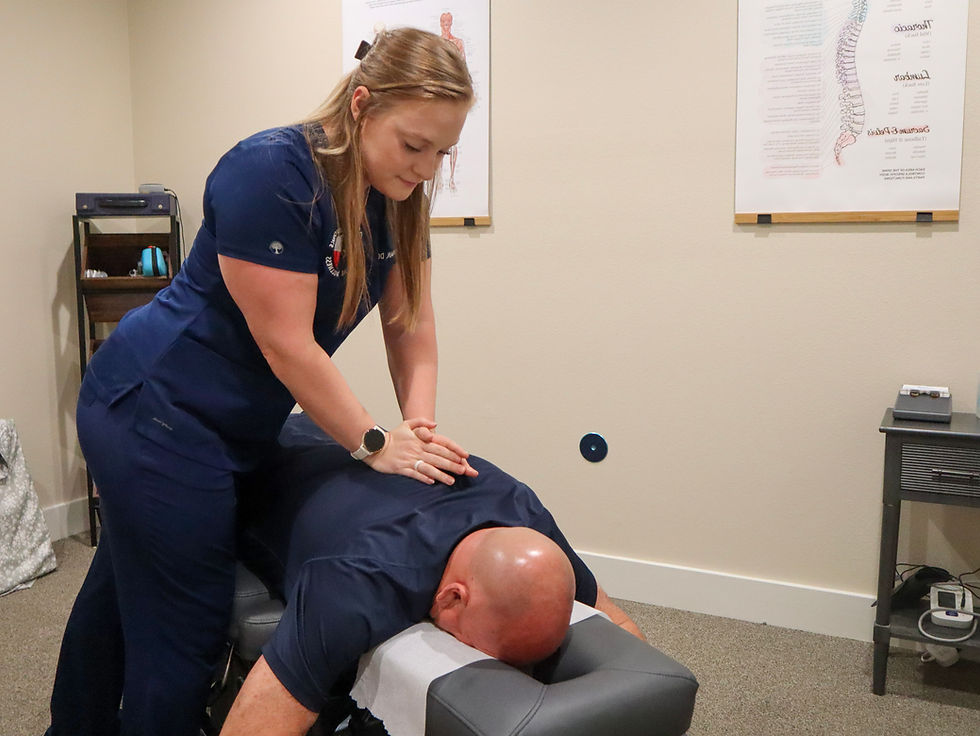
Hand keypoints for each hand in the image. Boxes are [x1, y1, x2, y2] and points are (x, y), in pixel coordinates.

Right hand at [363, 418, 477, 484]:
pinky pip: (415, 474)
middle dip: (452, 464)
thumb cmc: (392, 436)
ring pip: (429, 467)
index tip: (464, 456)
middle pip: (438, 457)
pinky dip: (424, 478)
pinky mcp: (402, 468)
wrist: (375, 445)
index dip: (454, 450)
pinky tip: (432, 482)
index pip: (441, 444)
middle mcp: (417, 449)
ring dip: (441, 474)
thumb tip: (435, 424)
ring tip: (452, 481)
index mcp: (420, 439)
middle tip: (464, 470)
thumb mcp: (406, 424)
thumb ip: (422, 422)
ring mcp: (410, 459)